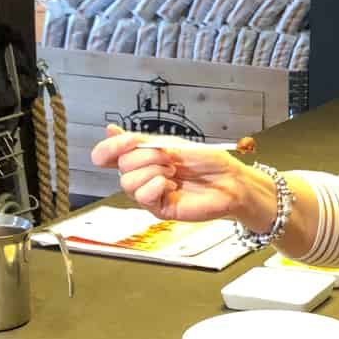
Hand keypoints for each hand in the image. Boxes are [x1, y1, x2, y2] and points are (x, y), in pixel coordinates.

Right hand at [89, 125, 263, 224]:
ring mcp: (150, 193)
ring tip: (173, 173)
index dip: (111, 147)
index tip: (129, 141)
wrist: (230, 180)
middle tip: (170, 158)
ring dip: (153, 171)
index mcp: (143, 158)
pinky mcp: (159, 208)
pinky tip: (172, 186)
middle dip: (146, 156)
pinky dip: (156, 186)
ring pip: (128, 182)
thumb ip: (138, 140)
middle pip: (121, 165)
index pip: (107, 154)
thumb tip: (110, 130)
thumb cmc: (208, 162)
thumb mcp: (171, 143)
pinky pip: (142, 196)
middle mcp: (143, 175)